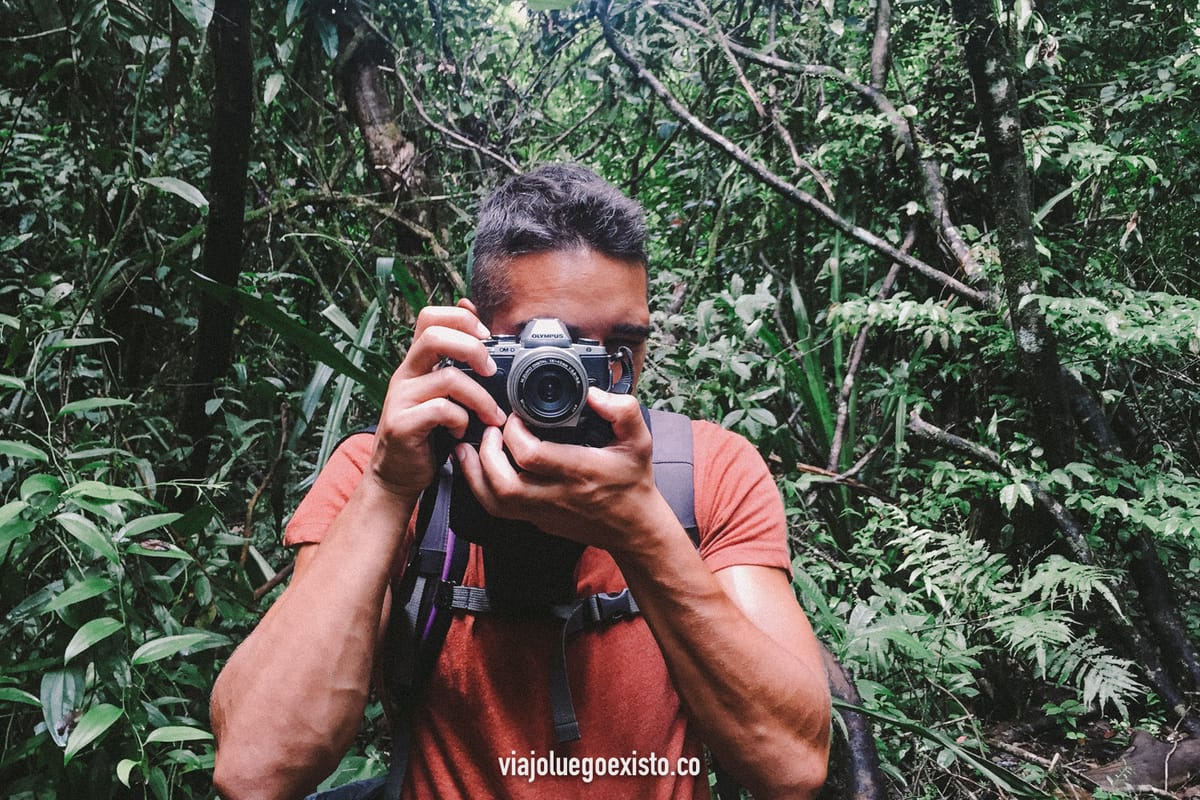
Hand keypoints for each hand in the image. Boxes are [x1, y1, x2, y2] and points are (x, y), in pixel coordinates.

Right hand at [367, 301, 506, 501]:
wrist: (397, 475)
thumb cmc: (427, 434)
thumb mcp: (444, 394)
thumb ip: (458, 366)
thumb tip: (480, 326)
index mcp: (417, 363)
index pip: (430, 317)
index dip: (461, 318)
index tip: (486, 337)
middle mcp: (406, 374)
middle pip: (435, 336)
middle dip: (472, 349)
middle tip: (491, 371)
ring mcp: (401, 399)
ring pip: (448, 378)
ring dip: (480, 397)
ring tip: (491, 416)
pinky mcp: (403, 424)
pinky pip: (442, 410)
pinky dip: (461, 420)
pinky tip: (462, 431)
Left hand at [454, 388, 663, 551]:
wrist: (634, 528)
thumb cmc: (633, 482)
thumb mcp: (639, 441)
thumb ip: (623, 411)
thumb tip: (593, 394)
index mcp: (581, 472)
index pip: (532, 456)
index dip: (514, 433)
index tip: (515, 416)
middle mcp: (558, 495)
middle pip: (504, 483)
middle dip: (486, 453)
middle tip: (489, 430)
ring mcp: (545, 512)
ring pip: (495, 501)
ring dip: (475, 473)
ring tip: (469, 448)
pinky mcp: (538, 521)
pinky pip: (499, 510)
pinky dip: (482, 488)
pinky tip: (479, 468)